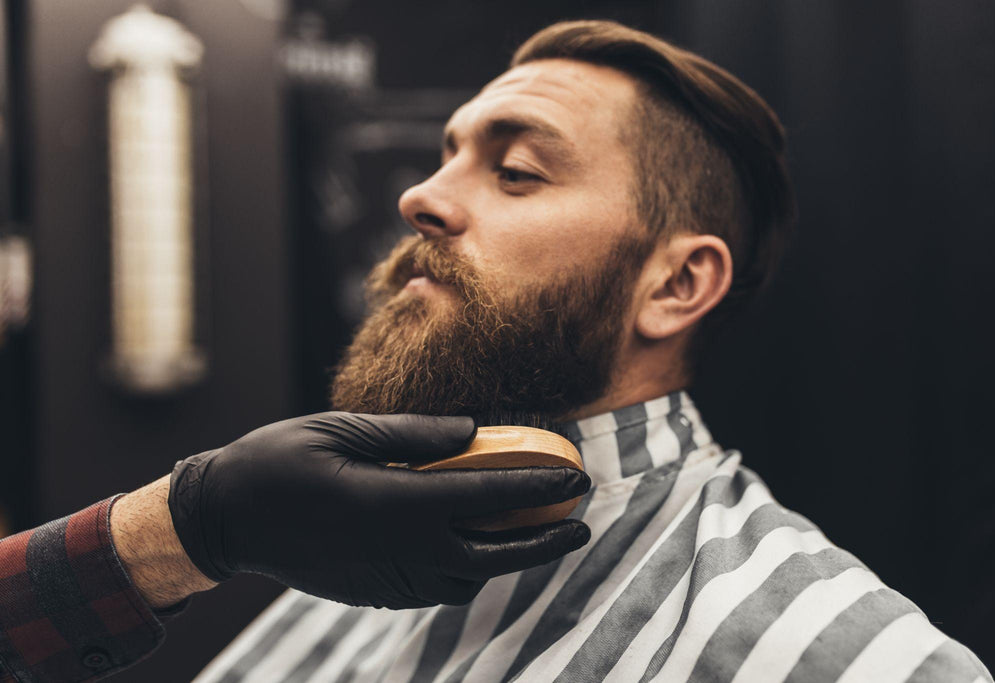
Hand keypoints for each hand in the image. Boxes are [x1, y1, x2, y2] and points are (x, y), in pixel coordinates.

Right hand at [167, 413, 590, 607]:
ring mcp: (386, 579)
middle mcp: (398, 550)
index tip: (576, 478)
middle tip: (580, 524)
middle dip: (544, 542)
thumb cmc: (278, 461)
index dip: (537, 487)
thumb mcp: (343, 429)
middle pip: (493, 556)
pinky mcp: (372, 593)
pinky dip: (468, 573)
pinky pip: (437, 590)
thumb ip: (413, 434)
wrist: (224, 519)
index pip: (485, 496)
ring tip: (533, 533)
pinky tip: (475, 549)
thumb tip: (473, 430)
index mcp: (394, 503)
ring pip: (468, 580)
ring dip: (508, 560)